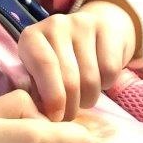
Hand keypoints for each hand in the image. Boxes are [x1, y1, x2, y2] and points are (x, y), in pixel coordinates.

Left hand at [17, 0, 137, 121]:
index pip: (44, 65)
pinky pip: (110, 70)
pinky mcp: (106, 28)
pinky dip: (107, 84)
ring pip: (90, 78)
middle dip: (71, 106)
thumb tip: (43, 119)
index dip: (52, 96)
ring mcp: (82, 23)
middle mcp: (55, 25)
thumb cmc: (59, 61)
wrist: (92, 29)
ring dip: (88, 98)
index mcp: (32, 37)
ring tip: (83, 97)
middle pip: (69, 77)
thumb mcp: (40, 73)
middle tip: (70, 116)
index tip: (57, 117)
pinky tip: (99, 80)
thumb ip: (37, 92)